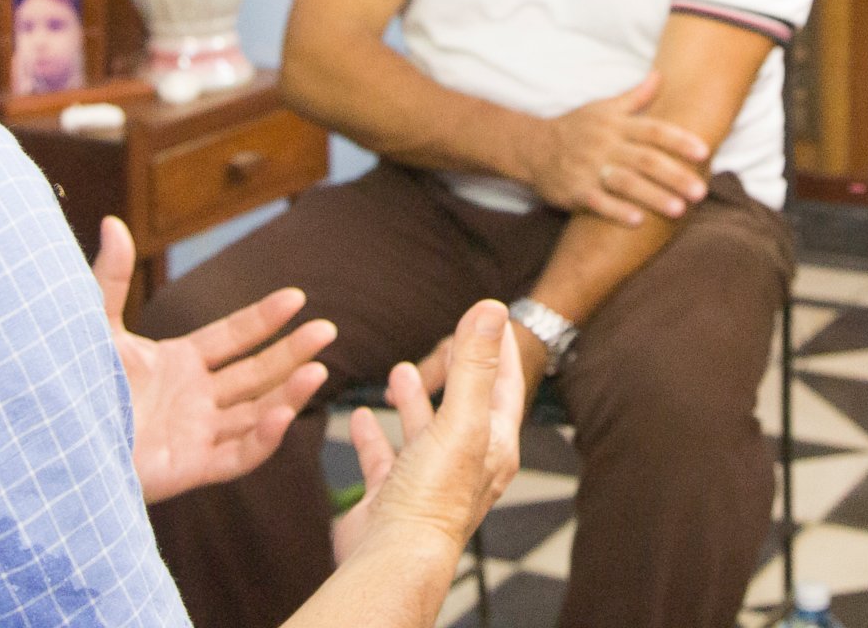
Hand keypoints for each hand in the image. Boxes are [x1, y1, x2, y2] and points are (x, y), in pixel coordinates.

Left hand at [89, 215, 334, 502]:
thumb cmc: (68, 387)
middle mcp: (194, 399)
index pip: (233, 338)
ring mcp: (194, 435)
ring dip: (288, 393)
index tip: (297, 298)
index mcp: (178, 364)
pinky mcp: (188, 469)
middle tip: (327, 330)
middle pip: (255, 374)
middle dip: (291, 353)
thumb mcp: (96, 330)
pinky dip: (262, 438)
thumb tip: (112, 221)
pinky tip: (282, 413)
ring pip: (255, 413)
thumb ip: (110, 280)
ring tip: (318, 369)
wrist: (47, 441)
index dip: (264, 319)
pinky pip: (236, 457)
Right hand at [331, 301, 524, 565]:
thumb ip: (475, 364)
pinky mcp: (393, 496)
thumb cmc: (434, 495)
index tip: (493, 318)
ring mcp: (428, 481)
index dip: (502, 351)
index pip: (506, 387)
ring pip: (425, 431)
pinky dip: (374, 435)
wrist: (393, 559)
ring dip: (415, 402)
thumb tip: (493, 308)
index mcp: (493, 444)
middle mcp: (466, 463)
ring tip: (400, 373)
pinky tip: (361, 416)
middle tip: (446, 343)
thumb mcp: (461, 420)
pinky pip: (385, 458)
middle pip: (466, 407)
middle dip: (457, 373)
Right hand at [525, 72, 711, 225]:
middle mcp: (605, 144)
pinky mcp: (575, 190)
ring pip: (625, 182)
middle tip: (701, 191)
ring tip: (679, 209)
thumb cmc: (575, 127)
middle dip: (675, 175)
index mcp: (615, 125)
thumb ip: (635, 97)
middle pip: (645, 159)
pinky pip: (598, 201)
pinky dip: (617, 211)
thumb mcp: (603, 108)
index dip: (679, 140)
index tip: (704, 152)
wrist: (532, 147)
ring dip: (653, 196)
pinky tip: (638, 222)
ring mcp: (589, 168)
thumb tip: (660, 75)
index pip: (653, 131)